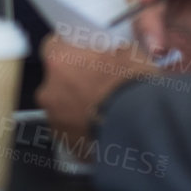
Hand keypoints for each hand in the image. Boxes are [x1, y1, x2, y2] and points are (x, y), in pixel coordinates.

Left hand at [35, 35, 158, 152]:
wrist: (141, 126)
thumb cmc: (132, 86)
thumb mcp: (127, 53)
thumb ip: (108, 52)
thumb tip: (112, 55)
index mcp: (58, 60)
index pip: (53, 46)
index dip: (69, 49)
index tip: (80, 53)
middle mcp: (49, 90)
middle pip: (56, 80)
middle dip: (73, 82)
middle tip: (98, 84)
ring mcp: (55, 120)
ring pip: (63, 108)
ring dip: (77, 108)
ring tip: (104, 109)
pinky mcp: (67, 144)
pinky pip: (72, 132)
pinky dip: (84, 129)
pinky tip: (104, 127)